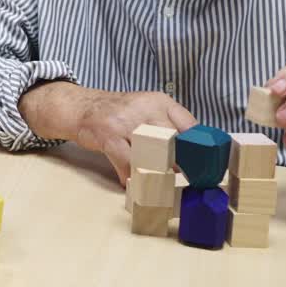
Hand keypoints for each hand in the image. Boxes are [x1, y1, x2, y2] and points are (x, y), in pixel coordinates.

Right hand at [68, 87, 196, 183]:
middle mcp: (144, 108)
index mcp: (159, 102)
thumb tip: (195, 154)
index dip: (200, 150)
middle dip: (181, 165)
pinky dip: (130, 176)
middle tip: (185, 181)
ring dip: (157, 173)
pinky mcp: (108, 135)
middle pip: (174, 141)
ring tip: (160, 184)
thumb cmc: (118, 113)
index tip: (205, 168)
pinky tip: (129, 181)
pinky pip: (127, 163)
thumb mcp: (146, 110)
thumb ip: (168, 125)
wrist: (80, 107)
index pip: (190, 125)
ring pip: (152, 154)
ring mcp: (125, 121)